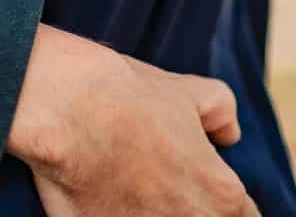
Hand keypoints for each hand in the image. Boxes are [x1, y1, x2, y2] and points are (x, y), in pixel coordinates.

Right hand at [8, 25, 256, 216]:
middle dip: (190, 208)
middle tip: (164, 187)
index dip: (226, 204)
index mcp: (221, 195)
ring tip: (138, 195)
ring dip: (155, 212)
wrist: (66, 107)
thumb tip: (228, 134)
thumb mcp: (189, 91)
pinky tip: (109, 202)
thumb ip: (221, 114)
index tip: (202, 189)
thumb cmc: (127, 96)